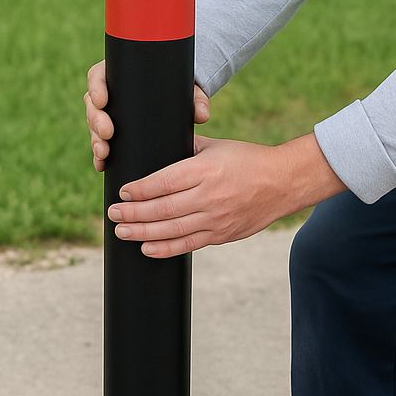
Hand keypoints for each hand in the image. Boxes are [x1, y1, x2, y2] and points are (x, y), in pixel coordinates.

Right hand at [85, 59, 209, 171]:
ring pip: (94, 126)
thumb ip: (197, 98)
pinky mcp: (114, 133)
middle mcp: (111, 94)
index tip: (102, 100)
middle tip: (107, 132)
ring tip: (103, 152)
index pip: (98, 76)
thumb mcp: (188, 88)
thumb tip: (201, 114)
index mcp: (119, 74)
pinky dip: (101, 156)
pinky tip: (102, 165)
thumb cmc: (180, 85)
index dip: (96, 88)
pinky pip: (102, 143)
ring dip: (95, 140)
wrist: (180, 98)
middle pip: (93, 105)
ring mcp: (111, 114)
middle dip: (96, 121)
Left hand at [107, 132, 346, 257]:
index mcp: (205, 169)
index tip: (122, 191)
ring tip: (121, 232)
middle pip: (162, 208)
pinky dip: (165, 249)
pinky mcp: (221, 235)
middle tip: (113, 214)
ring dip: (142, 233)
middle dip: (133, 213)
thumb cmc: (247, 160)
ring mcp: (215, 219)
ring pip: (171, 230)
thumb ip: (186, 148)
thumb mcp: (216, 146)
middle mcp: (209, 196)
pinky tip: (147, 248)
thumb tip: (156, 146)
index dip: (139, 189)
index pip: (163, 182)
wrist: (283, 183)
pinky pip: (188, 245)